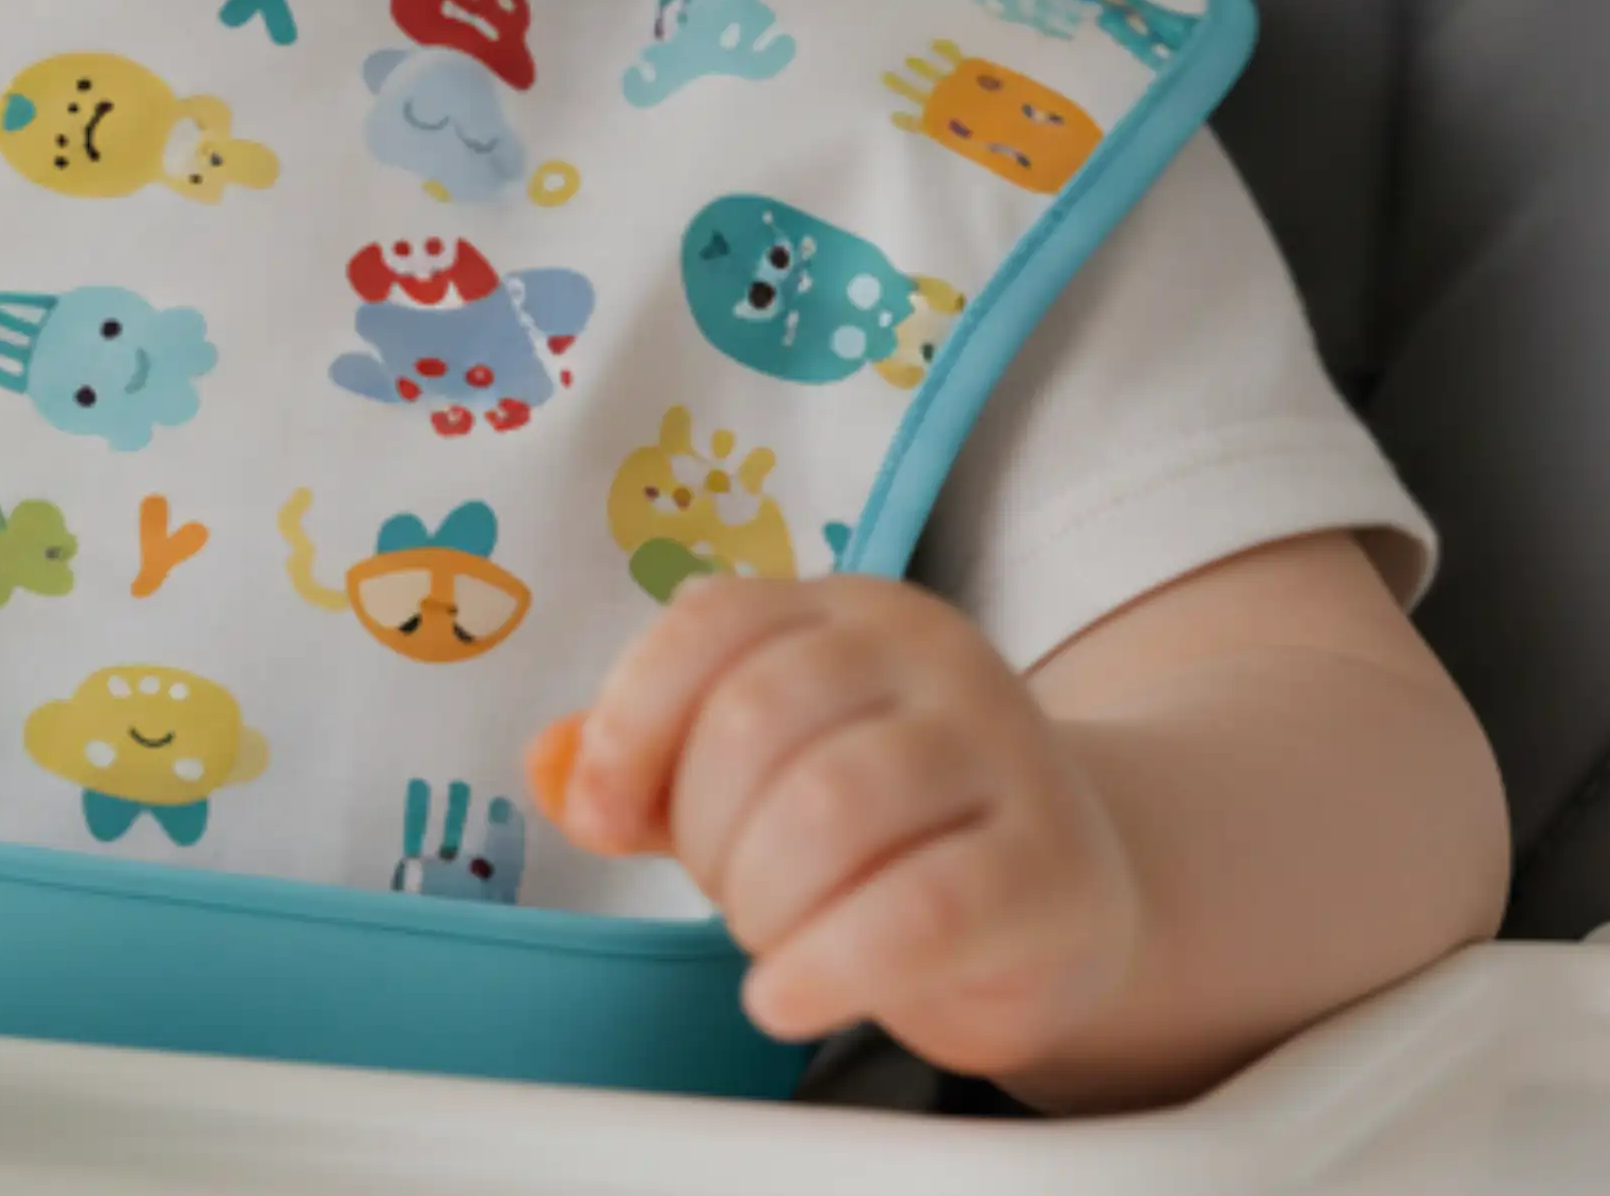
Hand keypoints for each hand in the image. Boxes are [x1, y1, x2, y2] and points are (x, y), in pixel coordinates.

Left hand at [533, 573, 1138, 1073]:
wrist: (1062, 896)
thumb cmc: (881, 831)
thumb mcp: (753, 777)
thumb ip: (644, 764)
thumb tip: (547, 767)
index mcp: (850, 614)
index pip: (712, 623)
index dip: (631, 722)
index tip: (598, 816)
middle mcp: (936, 660)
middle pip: (758, 717)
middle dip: (706, 831)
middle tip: (732, 893)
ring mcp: (1006, 756)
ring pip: (832, 807)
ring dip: (764, 899)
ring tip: (775, 939)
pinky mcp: (1049, 872)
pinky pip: (919, 913)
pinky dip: (827, 966)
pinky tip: (786, 997)